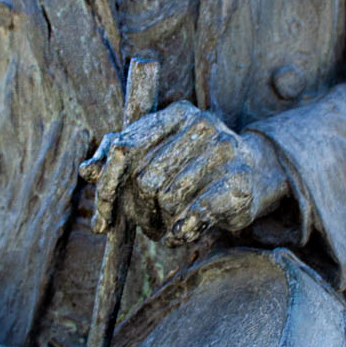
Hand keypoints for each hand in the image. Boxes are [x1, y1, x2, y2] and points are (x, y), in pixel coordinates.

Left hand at [80, 103, 287, 245]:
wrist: (258, 171)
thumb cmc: (198, 164)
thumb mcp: (159, 153)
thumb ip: (120, 157)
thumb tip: (87, 171)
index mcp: (177, 113)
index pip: (126, 148)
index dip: (108, 189)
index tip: (102, 224)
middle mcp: (203, 124)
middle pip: (145, 178)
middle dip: (140, 210)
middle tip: (147, 224)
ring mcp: (224, 151)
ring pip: (168, 198)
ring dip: (163, 222)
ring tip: (170, 224)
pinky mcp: (239, 183)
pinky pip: (195, 214)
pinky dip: (182, 231)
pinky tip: (181, 233)